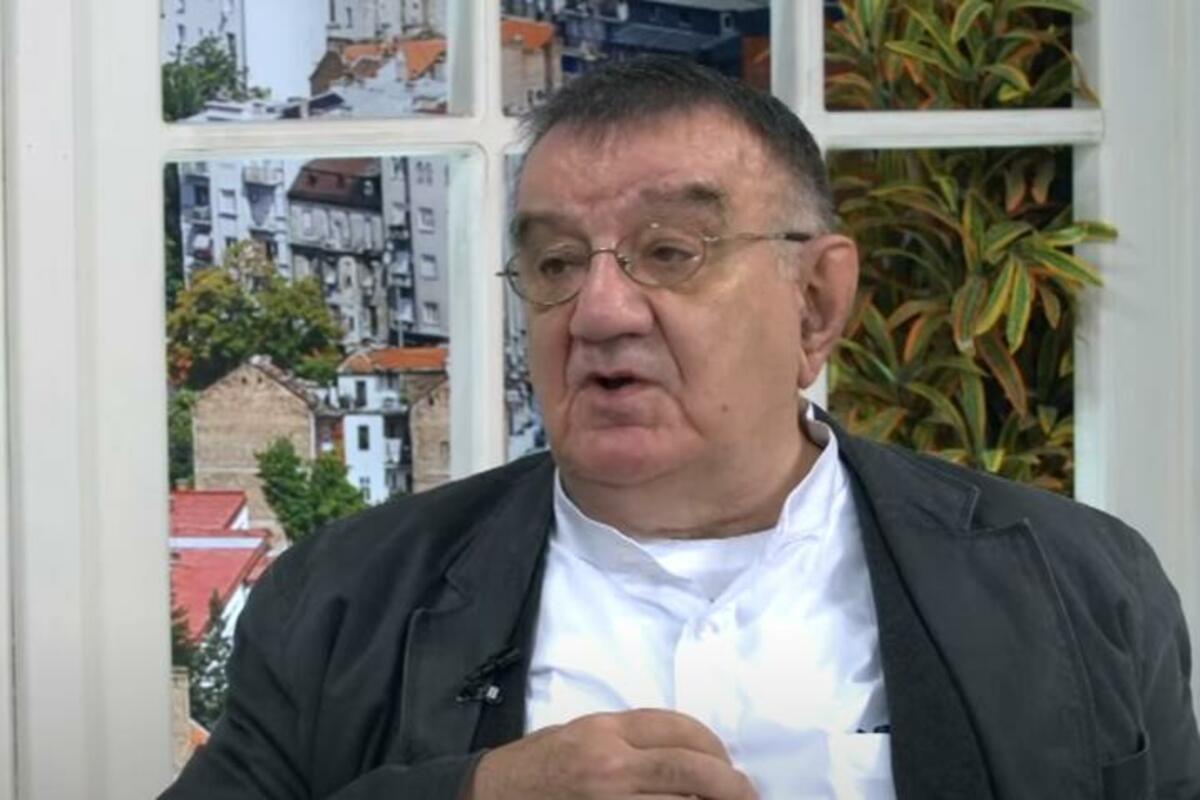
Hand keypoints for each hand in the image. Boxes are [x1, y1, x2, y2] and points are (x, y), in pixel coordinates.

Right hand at [463, 708, 757, 799]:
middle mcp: (611, 766)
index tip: (726, 761)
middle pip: (692, 769)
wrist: (493, 797)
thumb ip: (631, 739)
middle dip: (731, 784)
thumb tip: (689, 753)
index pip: (678, 729)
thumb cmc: (538, 764)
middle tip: (748, 794)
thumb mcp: (583, 733)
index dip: (714, 745)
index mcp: (606, 731)